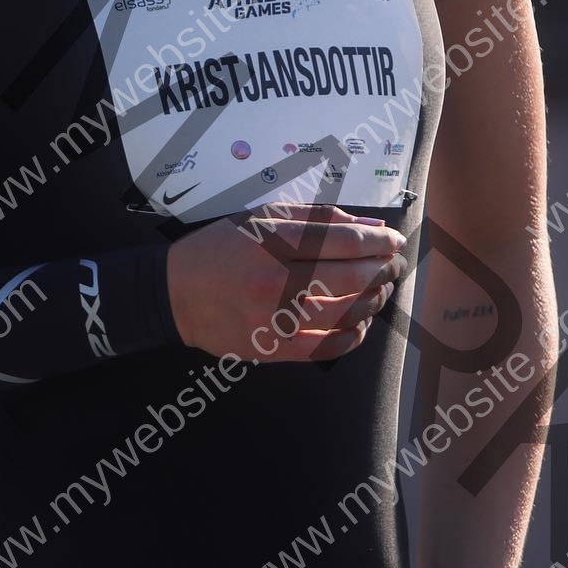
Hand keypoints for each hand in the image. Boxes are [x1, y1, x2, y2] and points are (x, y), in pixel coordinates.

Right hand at [165, 202, 406, 361]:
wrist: (173, 293)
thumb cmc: (219, 249)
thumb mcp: (260, 218)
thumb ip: (315, 218)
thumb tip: (367, 223)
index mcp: (271, 241)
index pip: (343, 240)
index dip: (378, 240)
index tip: (394, 240)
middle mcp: (274, 280)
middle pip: (351, 277)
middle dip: (383, 269)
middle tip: (394, 264)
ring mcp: (273, 319)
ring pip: (345, 313)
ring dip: (373, 300)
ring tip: (380, 290)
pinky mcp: (271, 349)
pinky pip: (326, 348)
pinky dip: (352, 336)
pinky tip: (360, 323)